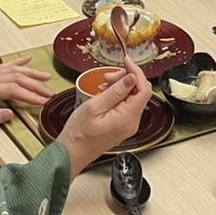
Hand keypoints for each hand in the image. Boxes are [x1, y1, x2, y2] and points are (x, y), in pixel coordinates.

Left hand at [0, 57, 53, 131]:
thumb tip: (11, 114)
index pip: (13, 90)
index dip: (30, 95)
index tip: (43, 101)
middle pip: (16, 78)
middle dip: (35, 85)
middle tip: (50, 93)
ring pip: (13, 70)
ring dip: (31, 72)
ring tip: (46, 76)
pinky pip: (4, 67)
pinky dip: (17, 62)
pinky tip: (27, 60)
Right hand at [56, 58, 153, 174]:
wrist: (71, 153)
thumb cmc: (78, 134)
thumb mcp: (94, 107)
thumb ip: (116, 92)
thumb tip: (131, 78)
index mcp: (127, 118)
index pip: (143, 89)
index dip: (136, 72)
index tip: (126, 61)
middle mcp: (132, 123)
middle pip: (139, 92)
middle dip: (126, 79)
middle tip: (107, 78)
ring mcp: (128, 125)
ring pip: (133, 98)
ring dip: (120, 87)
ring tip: (102, 87)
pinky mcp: (122, 125)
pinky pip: (126, 106)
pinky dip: (118, 96)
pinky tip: (104, 94)